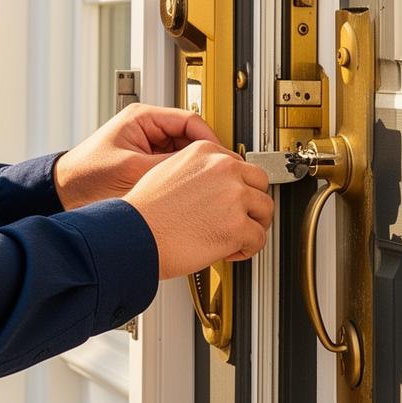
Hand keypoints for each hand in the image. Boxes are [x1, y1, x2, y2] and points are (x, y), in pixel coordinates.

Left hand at [52, 103, 222, 209]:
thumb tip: (200, 170)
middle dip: (205, 157)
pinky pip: (172, 166)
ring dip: (193, 169)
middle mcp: (146, 127)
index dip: (210, 141)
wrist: (61, 193)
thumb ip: (167, 168)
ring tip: (205, 187)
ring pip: (183, 153)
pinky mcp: (143, 162)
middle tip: (219, 177)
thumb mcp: (132, 172)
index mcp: (142, 118)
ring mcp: (145, 144)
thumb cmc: (84, 178)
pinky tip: (188, 193)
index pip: (191, 120)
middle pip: (191, 137)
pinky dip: (181, 178)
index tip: (221, 160)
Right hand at [121, 140, 274, 278]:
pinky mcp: (238, 225)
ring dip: (253, 226)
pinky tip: (229, 251)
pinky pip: (259, 239)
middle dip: (253, 203)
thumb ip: (196, 170)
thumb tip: (214, 183)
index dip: (239, 186)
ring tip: (236, 237)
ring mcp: (233, 196)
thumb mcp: (166, 170)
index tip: (234, 199)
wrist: (136, 235)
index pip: (240, 165)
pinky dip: (247, 249)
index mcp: (206, 151)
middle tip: (241, 218)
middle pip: (260, 183)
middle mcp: (223, 169)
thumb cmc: (145, 211)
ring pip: (265, 211)